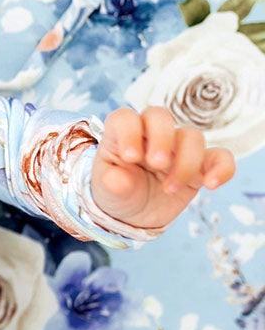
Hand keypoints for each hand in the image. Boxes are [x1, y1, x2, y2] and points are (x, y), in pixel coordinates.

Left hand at [90, 105, 235, 229]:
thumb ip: (111, 183)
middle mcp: (150, 135)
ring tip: (169, 189)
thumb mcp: (107, 191)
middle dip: (161, 137)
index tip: (131, 157)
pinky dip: (221, 168)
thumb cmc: (117, 192)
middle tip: (156, 164)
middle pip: (160, 116)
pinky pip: (220, 157)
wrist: (134, 214)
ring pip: (192, 136)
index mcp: (121, 135)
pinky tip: (211, 184)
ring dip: (185, 162)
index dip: (129, 132)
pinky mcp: (199, 165)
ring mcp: (176, 148)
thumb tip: (118, 179)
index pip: (125, 118)